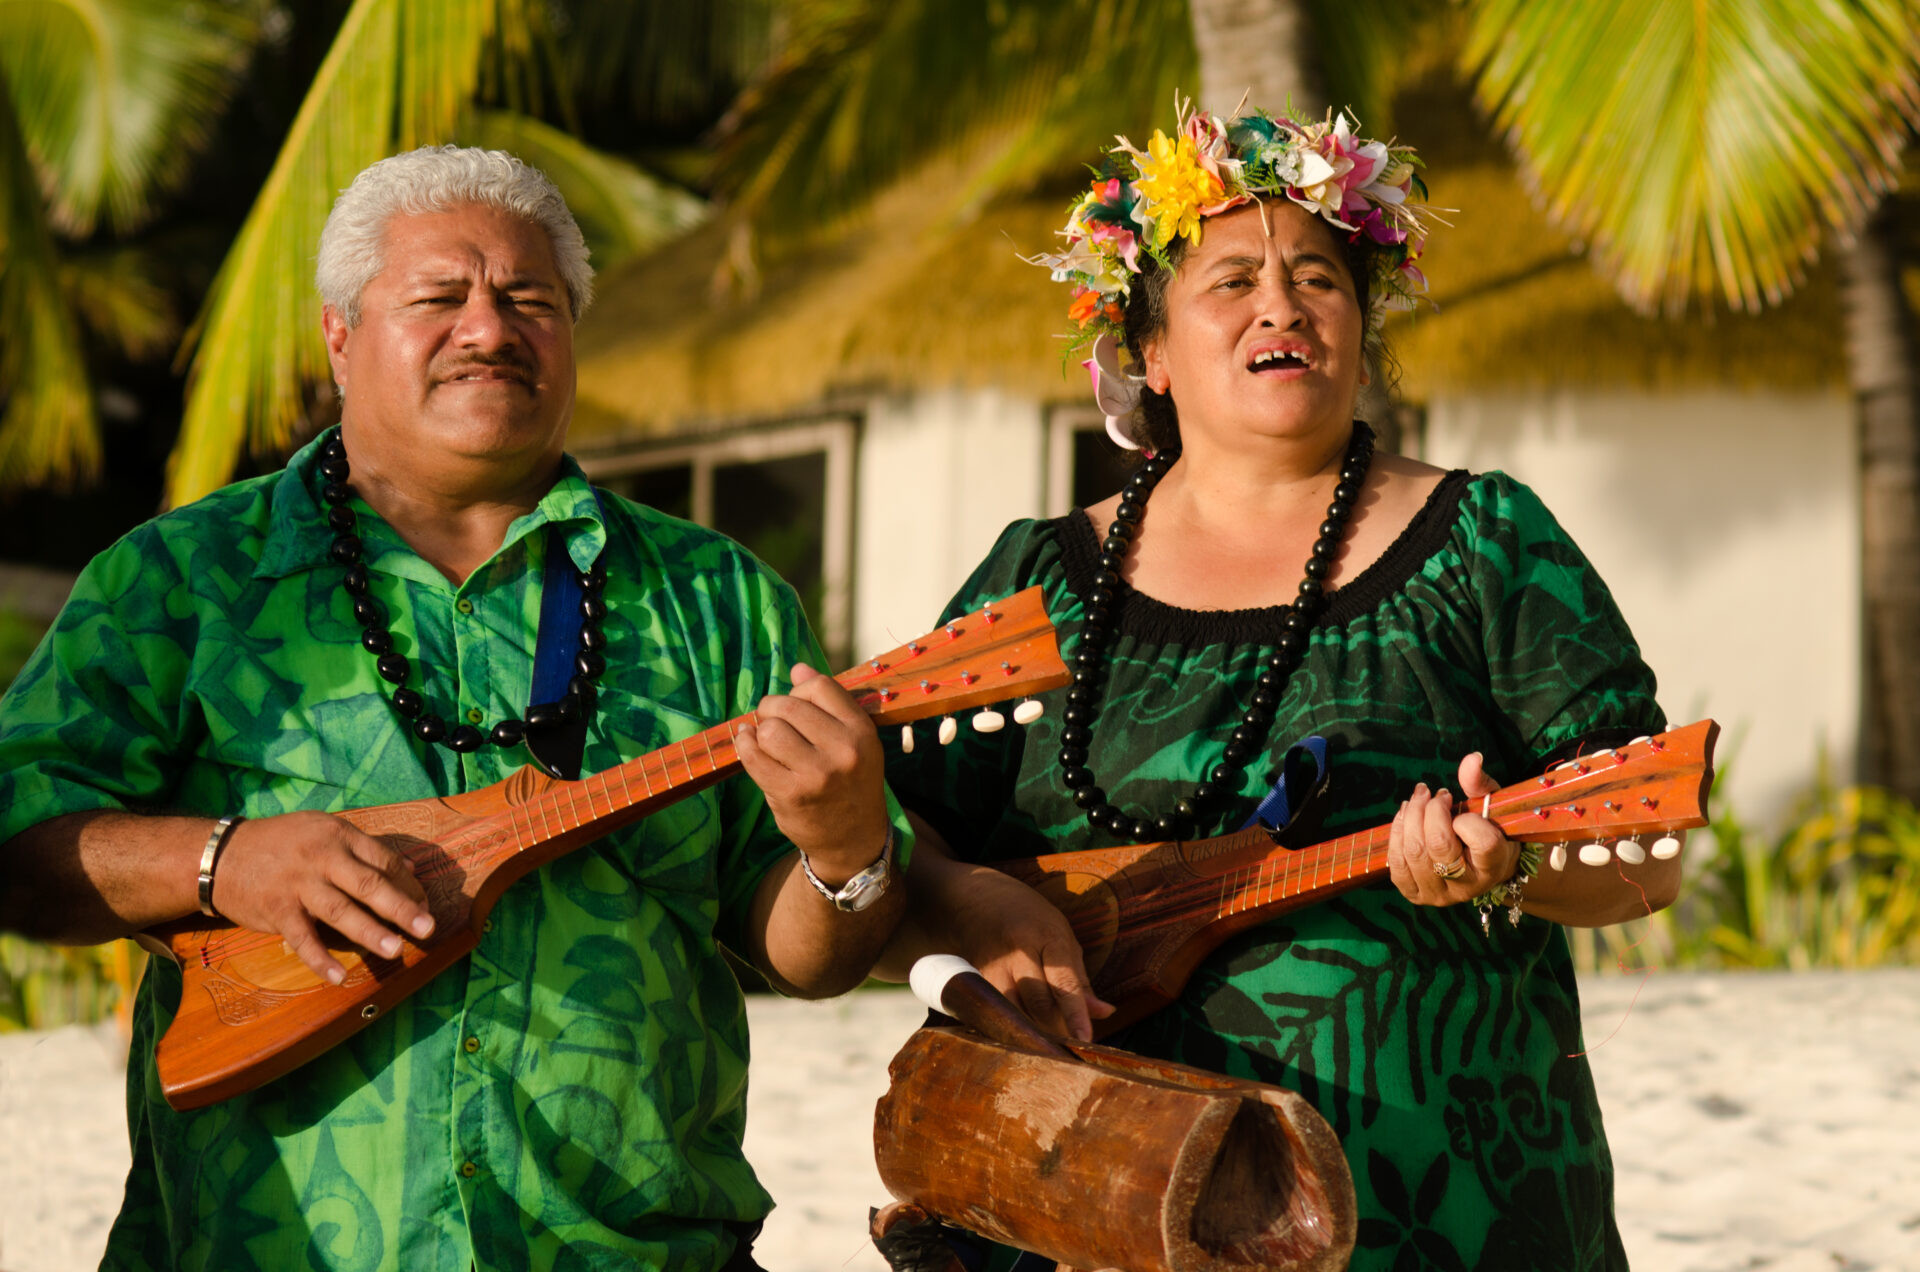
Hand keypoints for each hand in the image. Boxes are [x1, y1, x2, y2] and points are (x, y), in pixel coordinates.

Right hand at [210, 811, 435, 984]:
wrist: (220, 855)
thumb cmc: (282, 843)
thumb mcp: (323, 831)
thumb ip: (364, 849)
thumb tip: (409, 866)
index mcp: (338, 835)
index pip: (382, 860)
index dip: (407, 884)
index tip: (425, 904)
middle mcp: (321, 857)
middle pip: (368, 884)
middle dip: (400, 907)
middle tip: (426, 928)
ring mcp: (298, 884)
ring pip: (340, 911)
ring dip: (369, 933)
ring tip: (396, 951)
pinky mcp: (276, 909)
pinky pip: (302, 938)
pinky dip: (320, 959)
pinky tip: (339, 978)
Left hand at [735, 663, 889, 879]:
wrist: (854, 840)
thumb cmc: (851, 782)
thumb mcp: (855, 740)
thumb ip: (830, 703)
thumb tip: (797, 668)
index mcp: (861, 731)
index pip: (819, 687)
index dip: (799, 691)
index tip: (796, 707)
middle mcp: (843, 751)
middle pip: (788, 706)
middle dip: (772, 709)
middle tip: (773, 722)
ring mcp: (817, 775)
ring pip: (769, 730)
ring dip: (761, 732)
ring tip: (767, 741)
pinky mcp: (791, 795)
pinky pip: (754, 757)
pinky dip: (745, 746)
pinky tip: (750, 745)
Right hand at [934, 865, 1114, 1041]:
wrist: (975, 899)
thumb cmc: (1029, 918)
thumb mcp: (1062, 936)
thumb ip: (1080, 979)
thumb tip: (1105, 1013)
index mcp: (1046, 935)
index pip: (1064, 982)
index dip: (1076, 1013)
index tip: (1085, 1040)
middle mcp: (1017, 953)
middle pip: (1039, 1005)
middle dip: (1059, 1029)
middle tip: (1073, 1046)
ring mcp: (993, 969)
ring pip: (1017, 1014)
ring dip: (1037, 1032)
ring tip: (1052, 1043)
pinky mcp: (976, 983)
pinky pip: (999, 1013)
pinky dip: (1016, 1025)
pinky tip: (1025, 1033)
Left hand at [1386, 752, 1517, 906]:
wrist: (1478, 864)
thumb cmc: (1488, 829)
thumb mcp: (1491, 804)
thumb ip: (1480, 783)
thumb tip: (1471, 759)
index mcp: (1494, 866)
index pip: (1482, 842)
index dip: (1468, 819)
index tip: (1462, 809)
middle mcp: (1467, 887)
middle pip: (1439, 845)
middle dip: (1431, 810)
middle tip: (1435, 793)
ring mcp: (1439, 895)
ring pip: (1414, 852)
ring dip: (1411, 816)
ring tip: (1418, 799)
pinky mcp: (1416, 895)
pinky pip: (1396, 864)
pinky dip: (1397, 833)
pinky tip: (1406, 815)